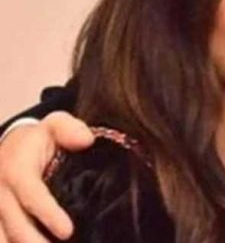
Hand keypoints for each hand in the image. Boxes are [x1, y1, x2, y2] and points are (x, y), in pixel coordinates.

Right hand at [0, 112, 93, 241]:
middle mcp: (0, 192)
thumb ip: (69, 129)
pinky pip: (0, 235)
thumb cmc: (39, 139)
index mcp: (16, 170)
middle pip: (15, 225)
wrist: (11, 145)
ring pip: (1, 236)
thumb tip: (86, 140)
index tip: (67, 232)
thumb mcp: (55, 125)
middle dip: (34, 242)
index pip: (31, 196)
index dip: (48, 214)